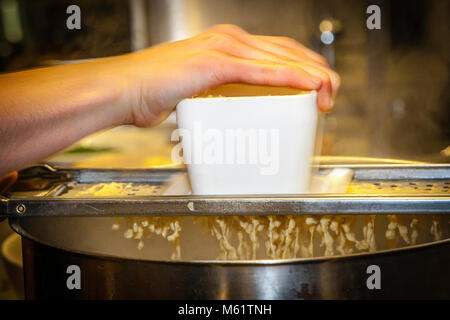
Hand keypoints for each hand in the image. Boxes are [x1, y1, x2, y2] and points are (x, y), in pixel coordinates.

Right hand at [117, 24, 340, 126]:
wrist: (123, 90)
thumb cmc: (153, 92)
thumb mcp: (196, 91)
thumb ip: (217, 95)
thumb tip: (231, 113)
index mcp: (226, 44)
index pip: (277, 50)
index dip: (304, 67)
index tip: (319, 87)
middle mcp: (228, 39)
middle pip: (286, 51)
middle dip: (317, 71)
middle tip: (331, 94)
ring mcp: (222, 48)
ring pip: (280, 58)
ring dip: (310, 76)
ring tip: (327, 94)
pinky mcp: (214, 63)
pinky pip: (261, 70)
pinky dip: (289, 77)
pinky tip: (309, 86)